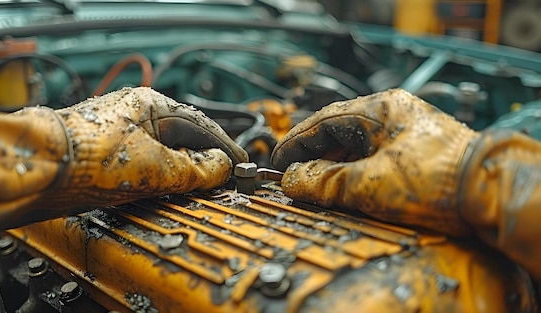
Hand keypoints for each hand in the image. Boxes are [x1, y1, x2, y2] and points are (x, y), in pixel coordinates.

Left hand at [0, 87, 247, 231]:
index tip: (239, 163)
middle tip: (222, 179)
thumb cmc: (88, 156)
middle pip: (179, 138)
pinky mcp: (101, 157)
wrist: (36, 170)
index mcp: (148, 105)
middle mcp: (132, 116)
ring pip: (160, 153)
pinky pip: (142, 165)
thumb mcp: (154, 166)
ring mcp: (116, 136)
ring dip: (181, 171)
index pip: (198, 124)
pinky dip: (160, 178)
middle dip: (203, 159)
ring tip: (199, 188)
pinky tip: (166, 190)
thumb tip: (219, 168)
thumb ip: (193, 168)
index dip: (222, 146)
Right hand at [271, 89, 476, 235]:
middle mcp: (392, 114)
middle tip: (291, 176)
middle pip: (337, 131)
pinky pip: (372, 156)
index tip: (277, 161)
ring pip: (354, 145)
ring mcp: (404, 131)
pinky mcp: (415, 151)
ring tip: (313, 185)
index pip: (321, 121)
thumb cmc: (440, 180)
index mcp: (378, 109)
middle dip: (311, 155)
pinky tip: (344, 186)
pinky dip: (352, 170)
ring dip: (331, 164)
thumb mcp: (369, 184)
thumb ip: (324, 182)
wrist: (490, 193)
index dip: (294, 144)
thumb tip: (293, 181)